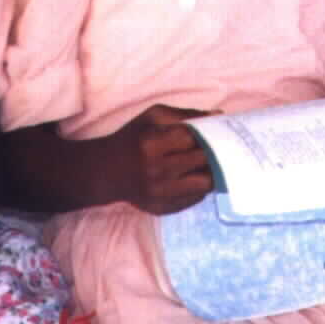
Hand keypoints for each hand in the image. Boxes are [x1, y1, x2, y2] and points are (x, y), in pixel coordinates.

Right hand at [98, 104, 213, 214]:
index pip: (193, 138)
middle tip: (216, 148)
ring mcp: (160, 194)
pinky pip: (195, 199)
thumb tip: (218, 116)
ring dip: (209, 173)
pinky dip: (198, 188)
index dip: (207, 134)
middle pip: (203, 161)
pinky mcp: (164, 208)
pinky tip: (191, 178)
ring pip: (205, 184)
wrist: (106, 172)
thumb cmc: (133, 139)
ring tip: (205, 165)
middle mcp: (156, 171)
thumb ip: (185, 115)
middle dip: (212, 152)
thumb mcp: (152, 118)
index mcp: (151, 144)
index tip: (213, 132)